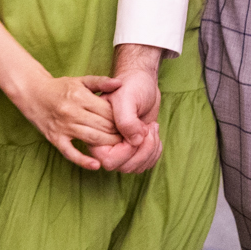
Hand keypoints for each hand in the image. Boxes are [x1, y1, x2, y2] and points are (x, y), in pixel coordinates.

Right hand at [10, 71, 125, 169]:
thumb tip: (120, 83)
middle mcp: (72, 111)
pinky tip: (96, 165)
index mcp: (80, 96)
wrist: (32, 92)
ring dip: (108, 144)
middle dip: (118, 132)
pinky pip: (70, 153)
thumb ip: (101, 82)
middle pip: (102, 126)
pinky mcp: (55, 138)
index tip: (131, 123)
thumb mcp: (80, 80)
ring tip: (119, 146)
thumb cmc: (60, 87)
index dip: (121, 118)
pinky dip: (83, 161)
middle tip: (129, 137)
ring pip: (92, 138)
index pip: (108, 111)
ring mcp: (63, 126)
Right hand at [101, 44, 165, 173]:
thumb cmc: (131, 85)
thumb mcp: (126, 98)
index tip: (140, 127)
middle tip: (150, 127)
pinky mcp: (131, 149)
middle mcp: (104, 143)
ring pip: (135, 167)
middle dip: (144, 149)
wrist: (142, 81)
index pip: (110, 159)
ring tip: (152, 127)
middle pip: (124, 167)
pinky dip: (154, 152)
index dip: (128, 149)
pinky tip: (154, 134)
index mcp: (96, 132)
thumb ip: (126, 120)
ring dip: (151, 150)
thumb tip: (135, 141)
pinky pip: (143, 164)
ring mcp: (118, 148)